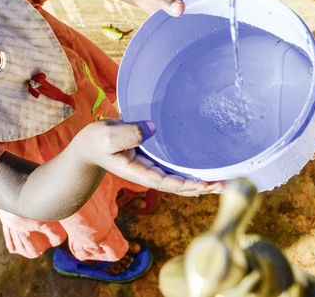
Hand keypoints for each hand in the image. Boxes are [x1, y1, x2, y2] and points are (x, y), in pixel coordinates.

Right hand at [73, 119, 224, 195]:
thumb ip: (128, 132)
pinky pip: (175, 169)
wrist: (89, 146)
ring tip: (222, 182)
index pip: (166, 182)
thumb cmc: (95, 141)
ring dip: (200, 182)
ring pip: (179, 179)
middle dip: (201, 187)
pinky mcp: (153, 160)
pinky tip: (204, 171)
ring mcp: (152, 167)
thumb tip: (152, 128)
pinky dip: (190, 172)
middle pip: (179, 186)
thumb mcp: (107, 135)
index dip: (186, 184)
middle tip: (225, 185)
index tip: (204, 184)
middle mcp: (148, 172)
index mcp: (138, 171)